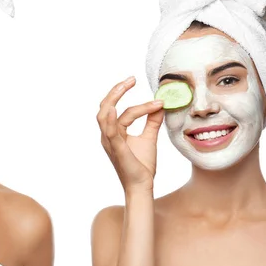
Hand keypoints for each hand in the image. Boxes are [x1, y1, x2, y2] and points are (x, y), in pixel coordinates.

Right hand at [97, 76, 164, 192]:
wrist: (142, 186)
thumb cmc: (142, 165)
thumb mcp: (149, 138)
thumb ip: (152, 121)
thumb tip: (161, 105)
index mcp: (114, 132)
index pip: (121, 110)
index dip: (136, 101)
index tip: (157, 98)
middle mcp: (108, 135)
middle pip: (104, 107)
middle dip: (116, 91)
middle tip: (131, 79)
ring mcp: (110, 142)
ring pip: (103, 115)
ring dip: (113, 98)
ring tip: (125, 85)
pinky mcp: (116, 149)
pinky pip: (110, 131)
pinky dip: (110, 118)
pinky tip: (115, 107)